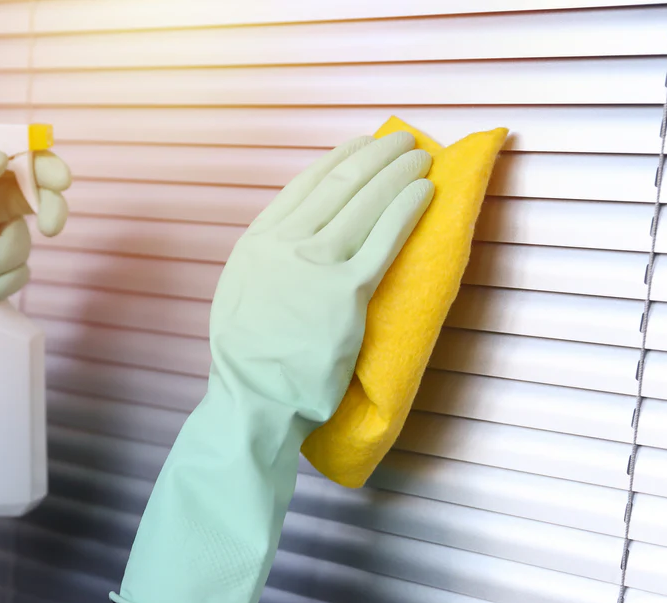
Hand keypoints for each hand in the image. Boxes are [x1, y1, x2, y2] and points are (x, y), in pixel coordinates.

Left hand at [0, 150, 70, 480]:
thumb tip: (1, 159)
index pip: (7, 162)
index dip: (39, 164)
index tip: (56, 179)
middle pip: (33, 196)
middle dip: (49, 206)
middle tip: (48, 226)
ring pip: (25, 240)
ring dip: (6, 256)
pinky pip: (22, 275)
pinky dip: (9, 282)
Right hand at [113, 132, 433, 602]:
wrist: (255, 398)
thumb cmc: (248, 358)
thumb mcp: (240, 292)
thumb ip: (268, 257)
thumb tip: (299, 234)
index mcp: (258, 242)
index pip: (304, 186)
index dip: (338, 160)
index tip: (359, 146)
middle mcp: (285, 244)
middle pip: (339, 185)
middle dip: (374, 156)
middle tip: (401, 140)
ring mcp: (316, 265)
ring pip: (365, 204)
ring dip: (397, 173)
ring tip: (420, 157)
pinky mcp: (348, 292)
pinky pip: (385, 240)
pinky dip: (407, 210)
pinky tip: (426, 192)